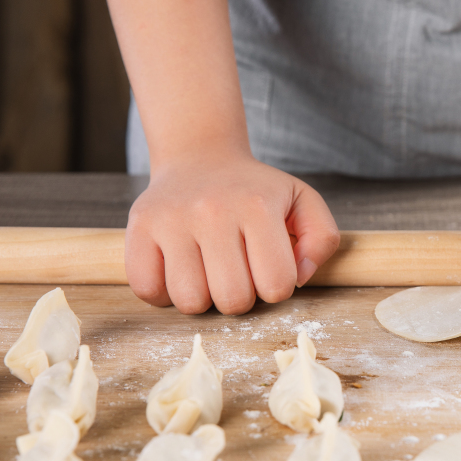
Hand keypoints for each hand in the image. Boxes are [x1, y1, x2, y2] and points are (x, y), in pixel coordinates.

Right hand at [125, 150, 339, 314]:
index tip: (267, 268)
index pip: (277, 285)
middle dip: (241, 297)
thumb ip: (322, 239)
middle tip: (238, 272)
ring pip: (190, 301)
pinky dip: (164, 294)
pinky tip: (179, 271)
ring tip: (208, 271)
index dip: (276, 287)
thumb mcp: (303, 201)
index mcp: (257, 206)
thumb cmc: (255, 191)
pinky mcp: (138, 228)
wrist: (201, 158)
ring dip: (203, 298)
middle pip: (233, 300)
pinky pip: (148, 291)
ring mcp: (170, 219)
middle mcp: (212, 211)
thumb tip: (301, 278)